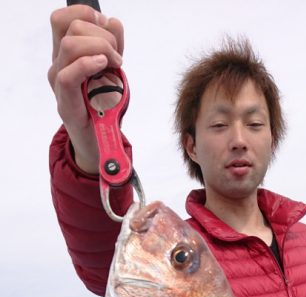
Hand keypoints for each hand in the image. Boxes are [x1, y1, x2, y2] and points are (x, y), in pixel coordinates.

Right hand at [48, 5, 123, 172]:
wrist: (100, 143)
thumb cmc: (103, 107)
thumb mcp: (112, 70)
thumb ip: (113, 44)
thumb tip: (113, 22)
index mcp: (66, 54)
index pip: (64, 18)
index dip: (86, 14)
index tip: (108, 31)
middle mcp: (58, 64)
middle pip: (71, 27)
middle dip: (102, 35)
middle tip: (117, 57)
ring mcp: (59, 83)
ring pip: (71, 45)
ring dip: (100, 49)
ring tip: (115, 66)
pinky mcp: (66, 103)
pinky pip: (69, 75)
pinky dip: (88, 65)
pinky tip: (103, 67)